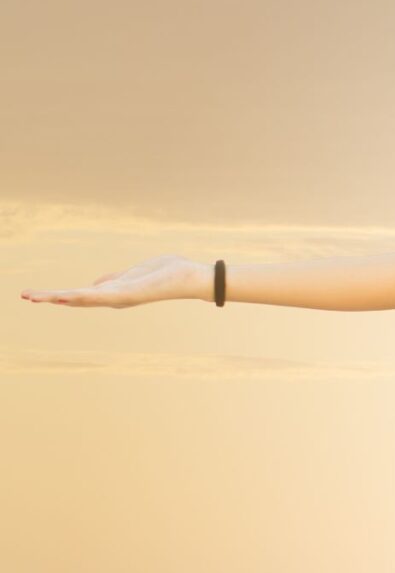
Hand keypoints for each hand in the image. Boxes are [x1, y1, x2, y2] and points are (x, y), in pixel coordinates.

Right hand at [20, 254, 205, 308]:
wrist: (191, 278)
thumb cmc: (168, 273)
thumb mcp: (134, 274)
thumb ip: (113, 280)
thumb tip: (94, 285)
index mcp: (115, 292)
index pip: (80, 295)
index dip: (58, 295)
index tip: (35, 295)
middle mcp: (115, 298)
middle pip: (76, 299)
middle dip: (50, 298)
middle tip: (24, 296)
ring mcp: (122, 297)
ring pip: (84, 299)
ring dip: (59, 297)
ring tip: (36, 296)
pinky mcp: (131, 294)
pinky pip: (103, 295)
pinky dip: (83, 296)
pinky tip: (67, 295)